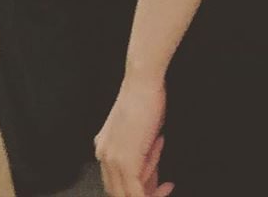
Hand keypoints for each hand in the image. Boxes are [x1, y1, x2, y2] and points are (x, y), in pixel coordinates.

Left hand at [95, 71, 173, 196]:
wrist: (143, 82)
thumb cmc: (145, 97)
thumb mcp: (142, 130)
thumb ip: (141, 154)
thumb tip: (150, 174)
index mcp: (104, 148)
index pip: (115, 180)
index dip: (136, 186)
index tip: (155, 184)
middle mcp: (103, 156)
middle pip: (117, 191)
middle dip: (143, 191)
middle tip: (162, 187)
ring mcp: (112, 160)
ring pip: (127, 193)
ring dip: (151, 188)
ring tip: (164, 171)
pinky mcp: (126, 162)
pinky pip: (136, 192)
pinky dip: (151, 194)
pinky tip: (165, 188)